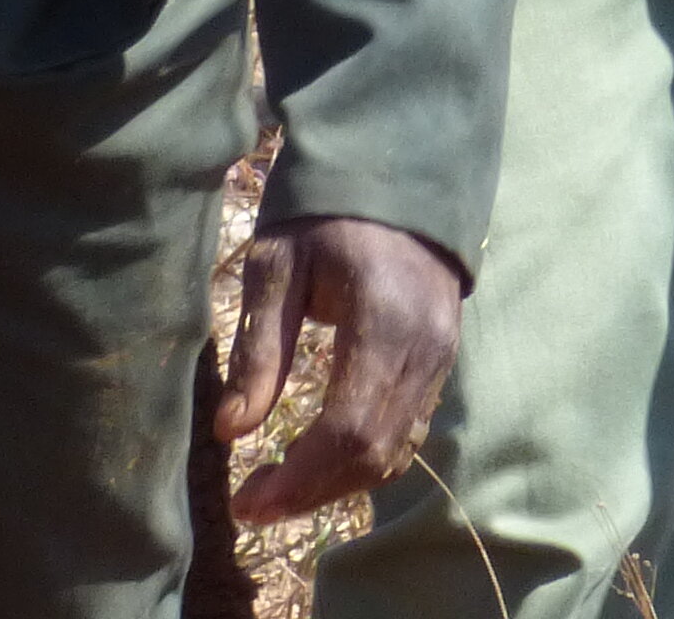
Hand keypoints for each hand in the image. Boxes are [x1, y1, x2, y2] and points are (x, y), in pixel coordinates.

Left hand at [212, 215, 463, 528]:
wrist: (397, 171)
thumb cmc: (324, 213)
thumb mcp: (276, 265)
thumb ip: (259, 349)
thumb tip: (231, 432)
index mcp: (382, 319)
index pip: (346, 428)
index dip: (297, 478)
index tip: (245, 502)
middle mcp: (424, 347)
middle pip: (373, 453)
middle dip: (311, 492)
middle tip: (252, 503)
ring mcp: (441, 357)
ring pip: (395, 451)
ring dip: (336, 484)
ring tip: (277, 487)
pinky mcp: (441, 361)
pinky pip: (407, 431)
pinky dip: (362, 458)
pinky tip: (317, 458)